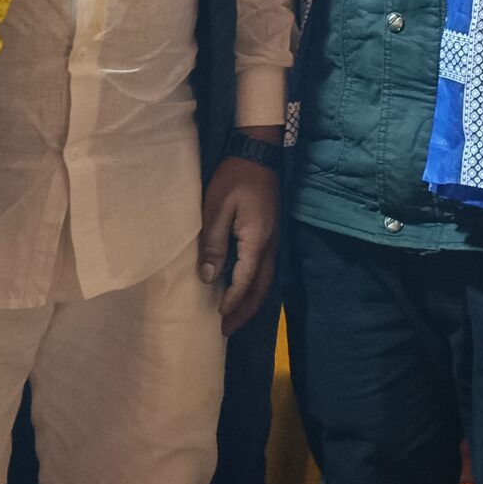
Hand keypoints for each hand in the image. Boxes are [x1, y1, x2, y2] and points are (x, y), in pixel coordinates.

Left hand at [198, 146, 280, 334]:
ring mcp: (274, 241)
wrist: (258, 153)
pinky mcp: (270, 235)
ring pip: (266, 281)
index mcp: (257, 241)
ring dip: (250, 302)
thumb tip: (209, 277)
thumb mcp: (217, 208)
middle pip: (261, 289)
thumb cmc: (234, 178)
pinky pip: (265, 270)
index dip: (232, 301)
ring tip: (234, 317)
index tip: (217, 318)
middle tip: (227, 330)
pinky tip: (243, 290)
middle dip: (244, 311)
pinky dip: (255, 287)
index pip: (245, 281)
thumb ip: (214, 243)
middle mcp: (270, 246)